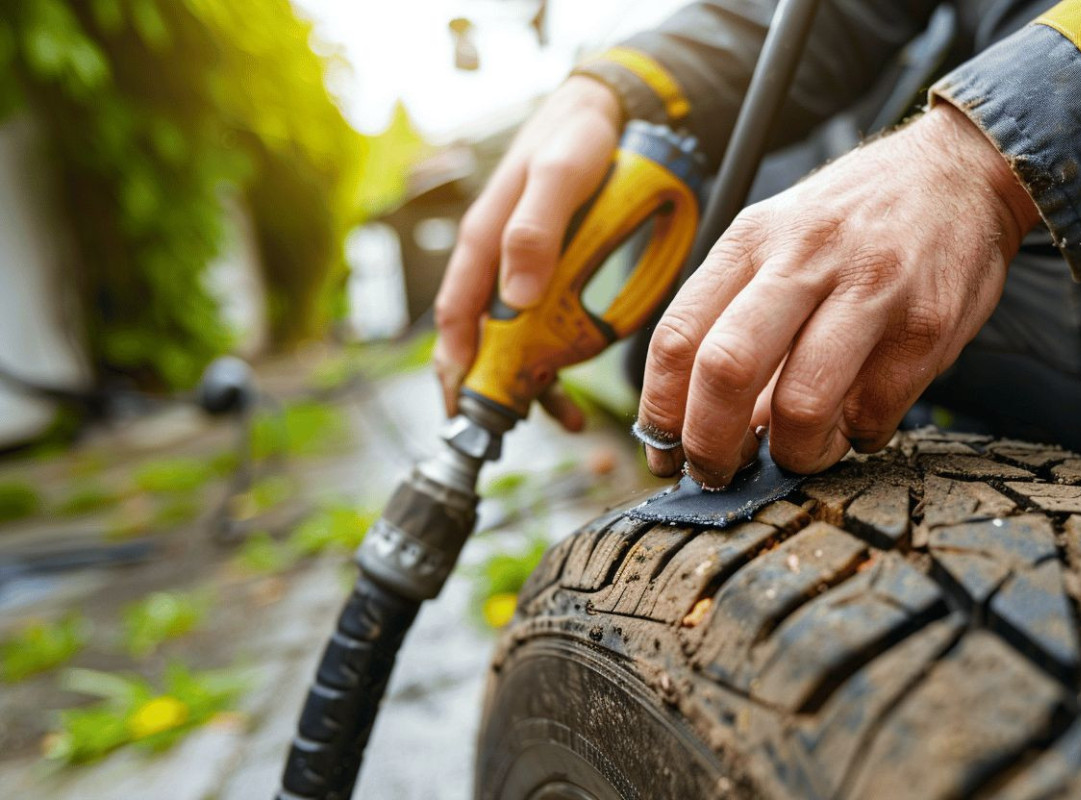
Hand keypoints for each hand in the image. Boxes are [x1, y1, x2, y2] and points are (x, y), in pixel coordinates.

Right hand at [432, 77, 622, 422]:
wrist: (607, 111)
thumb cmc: (574, 138)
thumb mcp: (559, 176)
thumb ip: (535, 230)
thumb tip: (517, 297)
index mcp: (484, 242)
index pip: (456, 318)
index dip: (456, 367)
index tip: (464, 410)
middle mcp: (494, 262)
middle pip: (478, 340)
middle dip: (489, 387)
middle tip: (509, 430)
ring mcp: (520, 271)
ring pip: (513, 341)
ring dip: (530, 381)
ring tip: (560, 417)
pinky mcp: (549, 273)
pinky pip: (544, 327)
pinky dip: (556, 361)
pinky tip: (574, 387)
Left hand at [636, 103, 1037, 486]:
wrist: (963, 171)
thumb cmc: (859, 218)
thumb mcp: (780, 236)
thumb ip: (739, 314)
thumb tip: (707, 420)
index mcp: (753, 238)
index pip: (678, 336)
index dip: (662, 412)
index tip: (665, 452)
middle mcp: (805, 258)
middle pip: (727, 370)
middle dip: (711, 445)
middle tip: (720, 474)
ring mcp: (870, 290)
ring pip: (801, 405)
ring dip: (793, 453)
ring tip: (801, 451)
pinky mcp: (927, 325)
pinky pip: (875, 414)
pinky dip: (859, 438)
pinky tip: (860, 421)